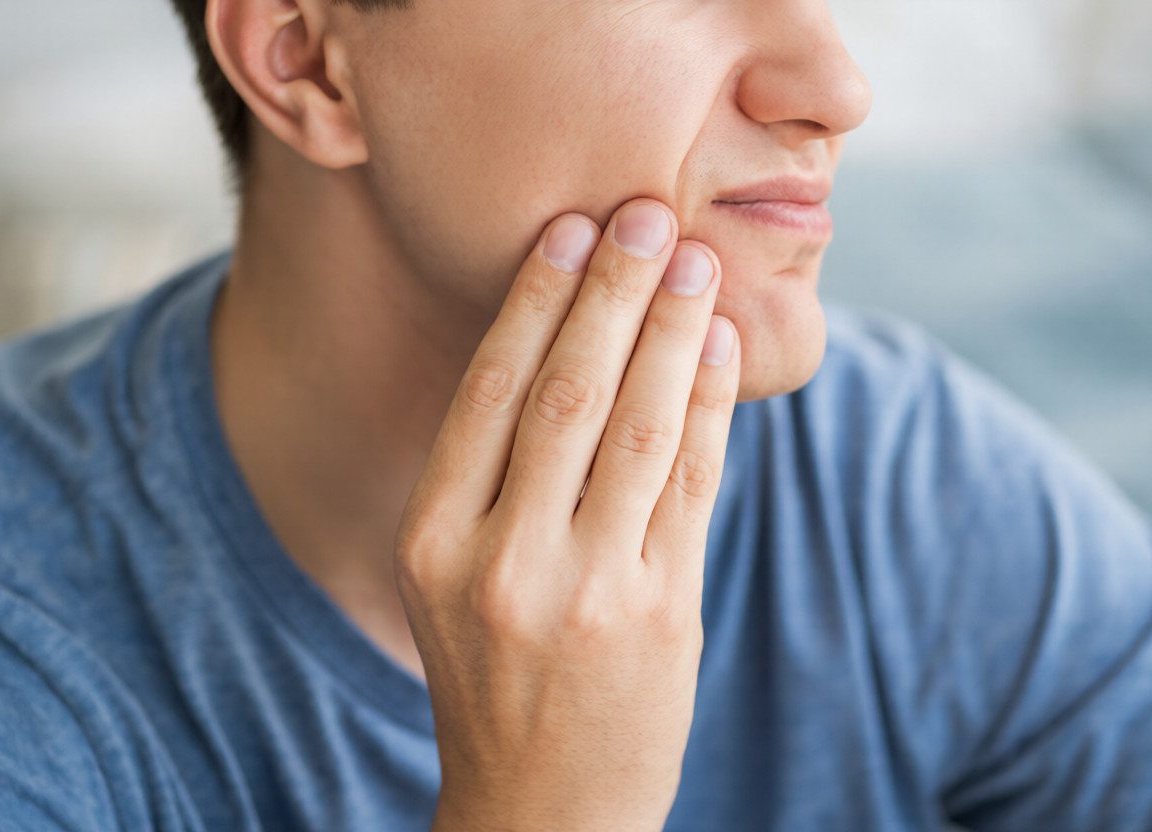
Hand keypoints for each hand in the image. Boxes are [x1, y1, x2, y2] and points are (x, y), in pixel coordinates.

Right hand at [393, 198, 739, 831]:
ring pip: (641, 427)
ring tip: (697, 263)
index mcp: (432, 541)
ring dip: (675, 333)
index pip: (490, 391)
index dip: (538, 299)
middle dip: (614, 292)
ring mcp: (587, 591)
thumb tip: (571, 346)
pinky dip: (710, 406)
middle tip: (649, 214)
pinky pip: (692, 484)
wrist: (542, 810)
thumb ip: (492, 479)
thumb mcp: (450, 580)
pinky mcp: (663, 615)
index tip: (573, 228)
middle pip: (567, 392)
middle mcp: (502, 561)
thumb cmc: (493, 677)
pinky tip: (719, 348)